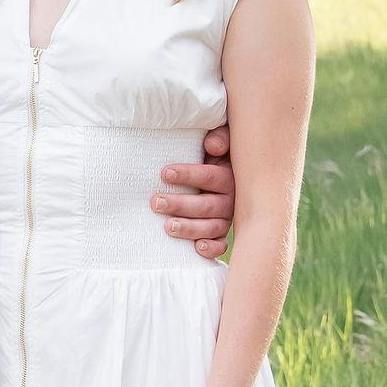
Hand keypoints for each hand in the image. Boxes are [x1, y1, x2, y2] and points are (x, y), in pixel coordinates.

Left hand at [151, 121, 234, 262]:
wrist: (223, 171)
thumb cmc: (214, 154)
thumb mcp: (219, 140)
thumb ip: (220, 137)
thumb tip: (212, 146)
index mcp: (229, 176)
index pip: (210, 177)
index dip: (188, 175)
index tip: (164, 174)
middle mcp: (230, 200)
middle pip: (207, 205)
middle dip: (180, 204)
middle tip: (156, 202)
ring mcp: (226, 219)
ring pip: (212, 227)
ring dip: (190, 228)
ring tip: (168, 227)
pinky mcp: (220, 234)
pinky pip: (221, 245)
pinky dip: (212, 249)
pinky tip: (198, 249)